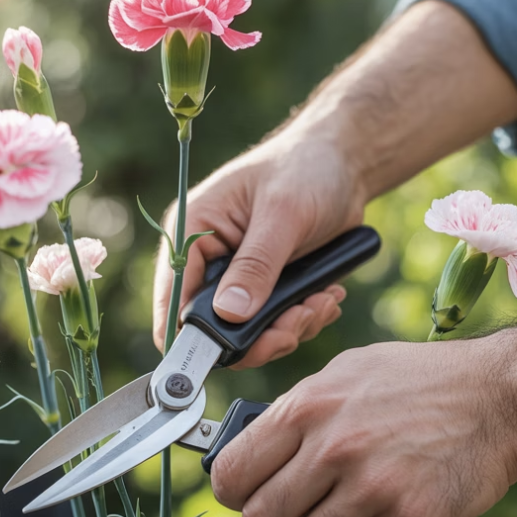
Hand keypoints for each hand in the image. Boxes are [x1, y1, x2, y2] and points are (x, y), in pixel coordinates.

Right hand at [153, 128, 365, 367]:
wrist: (345, 162)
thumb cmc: (306, 168)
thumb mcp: (282, 213)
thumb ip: (256, 266)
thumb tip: (230, 315)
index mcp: (191, 233)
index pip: (172, 301)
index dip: (191, 337)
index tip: (230, 354)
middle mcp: (207, 262)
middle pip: (212, 330)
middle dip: (259, 337)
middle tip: (298, 321)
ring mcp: (236, 280)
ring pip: (247, 336)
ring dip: (287, 330)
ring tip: (320, 302)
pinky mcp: (265, 290)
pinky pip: (274, 327)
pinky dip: (302, 321)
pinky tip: (325, 297)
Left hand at [210, 338, 516, 516]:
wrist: (495, 397)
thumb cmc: (414, 382)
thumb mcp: (342, 374)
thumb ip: (294, 413)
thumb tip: (249, 451)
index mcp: (305, 408)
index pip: (231, 473)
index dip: (235, 492)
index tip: (248, 495)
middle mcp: (332, 448)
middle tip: (296, 512)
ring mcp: (371, 487)